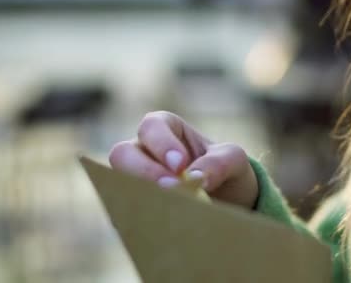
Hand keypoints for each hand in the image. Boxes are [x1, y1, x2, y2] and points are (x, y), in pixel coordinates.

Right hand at [108, 111, 257, 208]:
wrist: (229, 202)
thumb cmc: (225, 170)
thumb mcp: (233, 160)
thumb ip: (219, 162)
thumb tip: (197, 177)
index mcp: (165, 129)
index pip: (151, 127)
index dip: (161, 143)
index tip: (180, 165)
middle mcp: (143, 152)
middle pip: (122, 154)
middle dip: (144, 171)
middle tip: (171, 188)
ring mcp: (134, 180)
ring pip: (117, 184)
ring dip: (140, 195)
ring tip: (168, 207)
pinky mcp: (134, 208)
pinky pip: (125, 213)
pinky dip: (141, 217)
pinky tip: (163, 224)